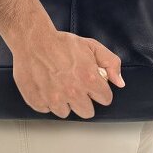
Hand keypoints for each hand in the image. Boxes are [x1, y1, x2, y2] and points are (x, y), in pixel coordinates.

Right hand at [9, 27, 124, 118]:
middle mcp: (72, 92)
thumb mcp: (92, 46)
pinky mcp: (38, 101)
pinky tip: (46, 87)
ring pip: (65, 113)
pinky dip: (46, 101)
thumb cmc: (61, 43)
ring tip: (59, 86)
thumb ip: (111, 63)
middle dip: (84, 101)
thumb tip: (119, 82)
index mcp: (88, 79)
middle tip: (76, 89)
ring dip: (64, 102)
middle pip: (87, 112)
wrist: (33, 40)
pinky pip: (46, 109)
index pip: (105, 99)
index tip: (93, 86)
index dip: (100, 91)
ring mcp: (54, 99)